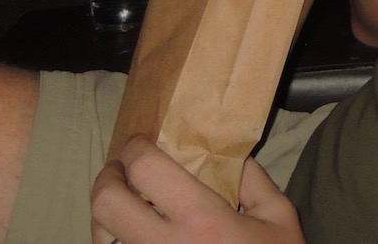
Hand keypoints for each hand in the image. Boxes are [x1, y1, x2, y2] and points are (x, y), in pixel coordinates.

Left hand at [90, 137, 303, 243]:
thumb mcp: (278, 215)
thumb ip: (252, 177)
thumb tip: (224, 151)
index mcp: (202, 220)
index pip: (146, 169)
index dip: (136, 147)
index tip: (142, 142)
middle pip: (106, 202)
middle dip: (109, 177)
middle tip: (123, 171)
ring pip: (99, 237)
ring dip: (106, 214)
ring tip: (126, 206)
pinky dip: (114, 241)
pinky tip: (133, 236)